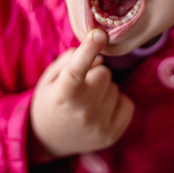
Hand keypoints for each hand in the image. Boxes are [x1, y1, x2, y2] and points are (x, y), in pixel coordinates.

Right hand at [30, 29, 134, 157]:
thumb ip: (71, 60)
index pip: (76, 69)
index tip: (99, 33)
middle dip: (96, 74)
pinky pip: (127, 103)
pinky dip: (117, 102)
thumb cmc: (50, 100)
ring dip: (104, 90)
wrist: (47, 140)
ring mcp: (99, 125)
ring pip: (115, 88)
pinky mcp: (112, 134)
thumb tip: (101, 57)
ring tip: (88, 102)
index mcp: (63, 94)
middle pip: (104, 73)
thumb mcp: (50, 78)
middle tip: (83, 86)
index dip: (88, 49)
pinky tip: (101, 110)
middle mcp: (82, 111)